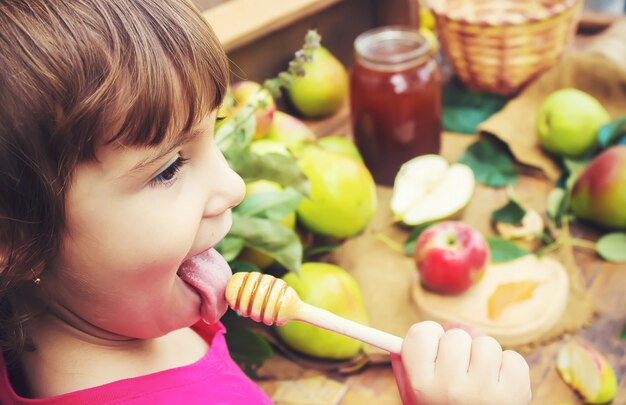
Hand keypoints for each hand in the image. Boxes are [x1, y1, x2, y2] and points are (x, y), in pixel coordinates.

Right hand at [391, 321, 530, 404]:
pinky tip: (499, 387)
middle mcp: (450, 388)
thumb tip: (400, 339)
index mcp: (421, 386)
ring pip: (486, 344)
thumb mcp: (415, 398)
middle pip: (455, 336)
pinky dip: (508, 369)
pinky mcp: (515, 394)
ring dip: (484, 358)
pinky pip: (514, 358)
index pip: (420, 333)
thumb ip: (407, 368)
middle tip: (460, 372)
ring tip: (481, 382)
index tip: (435, 347)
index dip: (429, 337)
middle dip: (459, 350)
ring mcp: (484, 391)